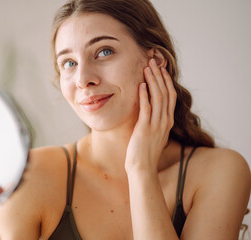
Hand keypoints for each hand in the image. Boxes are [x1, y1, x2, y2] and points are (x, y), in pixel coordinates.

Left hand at [125, 58, 176, 173]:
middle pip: (165, 93)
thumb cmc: (145, 152)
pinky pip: (146, 109)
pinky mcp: (145, 128)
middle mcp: (164, 121)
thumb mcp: (153, 134)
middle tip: (153, 61)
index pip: (170, 96)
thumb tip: (149, 110)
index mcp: (166, 121)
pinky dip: (144, 95)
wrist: (142, 168)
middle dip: (159, 76)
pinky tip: (140, 85)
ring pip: (158, 97)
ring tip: (147, 67)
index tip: (160, 69)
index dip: (166, 81)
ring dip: (152, 81)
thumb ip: (154, 121)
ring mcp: (156, 125)